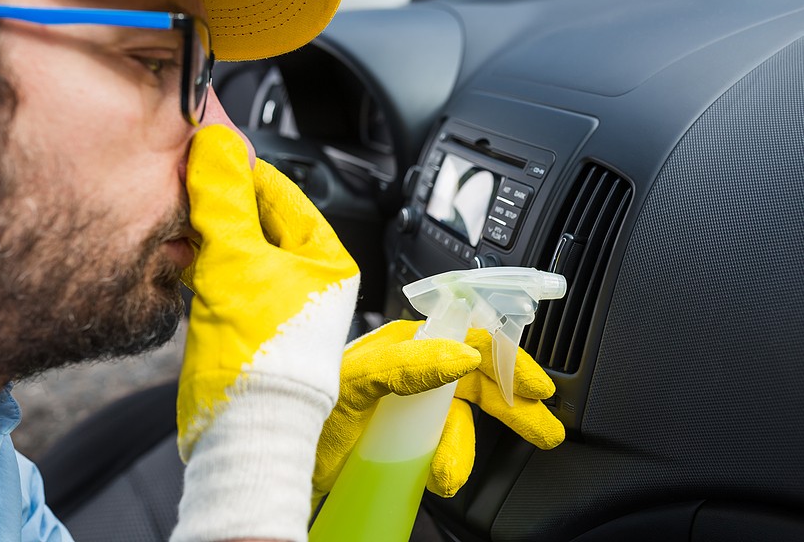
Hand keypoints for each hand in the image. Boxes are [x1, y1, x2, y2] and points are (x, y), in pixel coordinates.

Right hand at [172, 125, 359, 541]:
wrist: (242, 434)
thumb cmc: (259, 359)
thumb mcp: (236, 261)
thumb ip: (224, 200)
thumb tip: (215, 143)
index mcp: (325, 260)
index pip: (282, 194)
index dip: (240, 169)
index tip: (203, 150)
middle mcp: (308, 282)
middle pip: (259, 220)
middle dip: (219, 201)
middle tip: (180, 179)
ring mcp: (279, 306)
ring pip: (238, 250)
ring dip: (207, 232)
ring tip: (173, 212)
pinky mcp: (250, 328)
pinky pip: (224, 280)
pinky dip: (201, 264)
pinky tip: (177, 255)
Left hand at [312, 320, 563, 505]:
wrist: (272, 459)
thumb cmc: (299, 407)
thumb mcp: (353, 381)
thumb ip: (405, 365)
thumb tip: (463, 355)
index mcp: (402, 345)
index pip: (469, 339)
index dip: (507, 359)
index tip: (537, 387)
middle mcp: (410, 371)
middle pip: (477, 381)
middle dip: (513, 405)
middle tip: (543, 431)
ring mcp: (406, 407)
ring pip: (459, 421)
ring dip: (466, 447)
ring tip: (449, 475)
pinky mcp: (401, 440)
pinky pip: (440, 447)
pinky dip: (451, 461)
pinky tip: (442, 475)